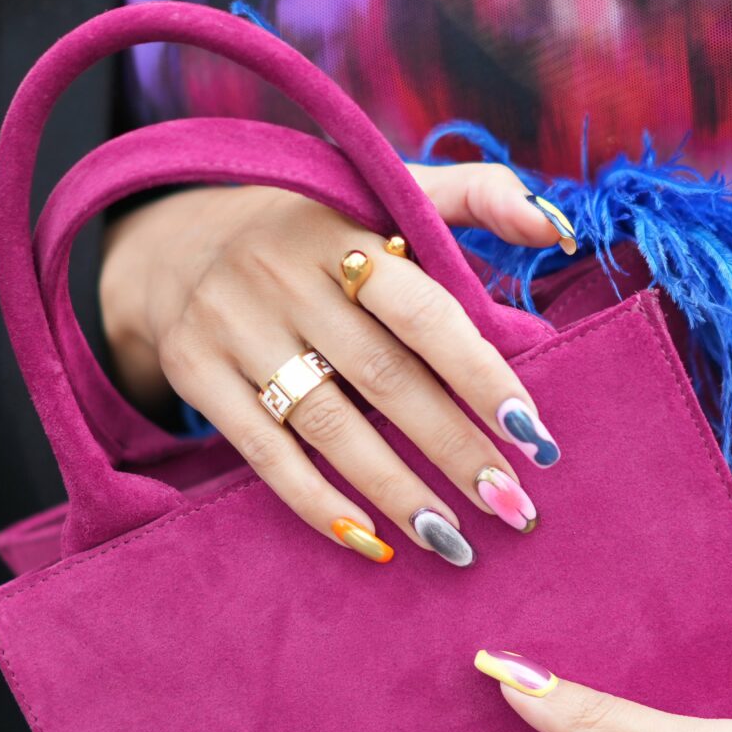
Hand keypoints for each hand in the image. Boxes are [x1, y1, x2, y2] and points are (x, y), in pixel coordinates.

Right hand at [97, 164, 576, 565]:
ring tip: (455, 541)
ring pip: (329, 426)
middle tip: (513, 505)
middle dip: (455, 450)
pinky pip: (265, 454)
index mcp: (342, 230)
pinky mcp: (195, 372)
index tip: (535, 435)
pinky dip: (320, 504)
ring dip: (398, 491)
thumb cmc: (315, 231)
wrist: (173, 243)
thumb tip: (558, 225)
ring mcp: (230, 325)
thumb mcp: (381, 189)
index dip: (481, 375)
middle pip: (384, 378)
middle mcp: (281, 275)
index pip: (424, 311)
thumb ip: (477, 195)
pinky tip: (374, 542)